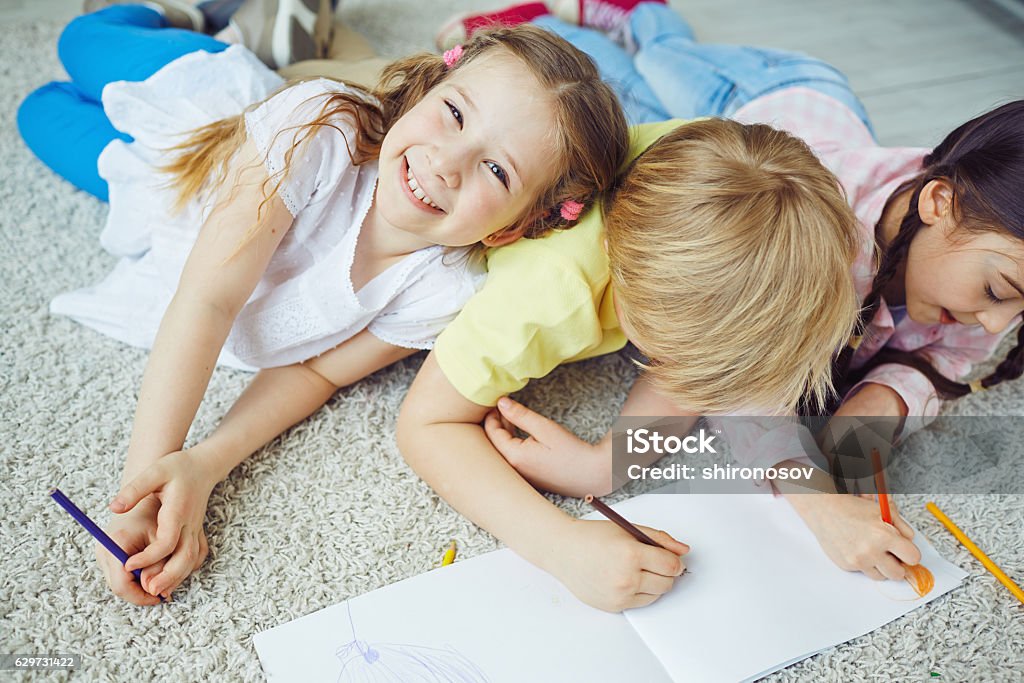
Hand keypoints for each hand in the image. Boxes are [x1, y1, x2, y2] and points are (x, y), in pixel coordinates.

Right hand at [95, 495, 165, 605]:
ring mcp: (104, 552)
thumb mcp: (160, 539)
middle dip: (142, 594)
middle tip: (163, 595)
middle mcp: (104, 550)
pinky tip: (154, 574)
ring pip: (120, 583)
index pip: (121, 585)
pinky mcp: (109, 553)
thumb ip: (159, 565)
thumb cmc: (155, 512)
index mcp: (115, 544)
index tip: (160, 598)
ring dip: (140, 586)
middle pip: (119, 587)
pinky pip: (122, 574)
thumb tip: (160, 593)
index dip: (141, 596)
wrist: (144, 491)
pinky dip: (138, 577)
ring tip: (161, 584)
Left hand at [110, 449, 217, 597]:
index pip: (166, 541)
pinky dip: (184, 571)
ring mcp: (196, 529)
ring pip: (191, 561)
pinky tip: (170, 578)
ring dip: (175, 578)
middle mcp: (190, 524)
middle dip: (167, 577)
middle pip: (184, 558)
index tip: (127, 564)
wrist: (203, 466)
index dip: (148, 557)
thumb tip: (114, 507)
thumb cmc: (177, 467)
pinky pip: (195, 557)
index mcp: (178, 511)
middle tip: (146, 590)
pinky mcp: (197, 532)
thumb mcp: (155, 471)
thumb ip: (134, 489)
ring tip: (155, 591)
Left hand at [484, 397, 612, 496]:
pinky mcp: (529, 478)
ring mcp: (521, 476)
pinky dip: (512, 444)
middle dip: (495, 424)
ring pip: (502, 452)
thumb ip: (520, 415)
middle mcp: (513, 470)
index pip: (492, 434)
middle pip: (493, 444)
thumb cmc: (571, 451)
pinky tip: (520, 434)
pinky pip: (513, 459)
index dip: (491, 416)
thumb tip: (501, 403)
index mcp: (514, 457)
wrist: (592, 475)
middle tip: (500, 407)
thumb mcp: (545, 428)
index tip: (495, 402)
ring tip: (510, 416)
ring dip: (504, 434)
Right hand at [549, 519, 688, 611]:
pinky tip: (625, 578)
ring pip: (656, 595)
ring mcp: (619, 595)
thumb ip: (659, 539)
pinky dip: (640, 592)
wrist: (563, 550)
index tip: (670, 557)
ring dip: (654, 583)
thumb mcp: (628, 529)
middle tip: (652, 561)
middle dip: (665, 572)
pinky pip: (641, 602)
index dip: (674, 561)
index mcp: (630, 554)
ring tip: (636, 569)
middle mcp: (626, 578)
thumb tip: (683, 550)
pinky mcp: (614, 606)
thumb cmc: (593, 537)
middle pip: (667, 582)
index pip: (671, 565)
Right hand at [790, 493, 920, 579]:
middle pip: (899, 574)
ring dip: (881, 566)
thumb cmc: (851, 507)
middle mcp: (872, 551)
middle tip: (891, 554)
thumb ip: (901, 525)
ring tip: (873, 550)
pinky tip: (857, 548)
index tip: (905, 550)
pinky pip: (863, 571)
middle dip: (898, 565)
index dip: (910, 553)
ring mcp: (858, 561)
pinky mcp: (847, 565)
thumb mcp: (881, 510)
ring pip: (881, 576)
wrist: (823, 509)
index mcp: (884, 536)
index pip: (913, 557)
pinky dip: (864, 563)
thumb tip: (910, 540)